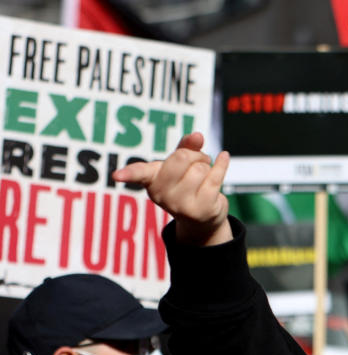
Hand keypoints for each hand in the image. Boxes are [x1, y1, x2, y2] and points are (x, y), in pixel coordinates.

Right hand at [113, 132, 231, 245]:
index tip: (117, 176)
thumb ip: (186, 147)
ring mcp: (181, 205)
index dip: (128, 174)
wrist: (202, 218)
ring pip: (200, 168)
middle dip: (195, 155)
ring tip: (204, 176)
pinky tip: (224, 157)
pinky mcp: (202, 209)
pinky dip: (222, 164)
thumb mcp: (182, 164)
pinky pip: (216, 176)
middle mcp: (162, 195)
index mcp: (152, 181)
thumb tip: (197, 135)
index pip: (139, 173)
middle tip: (197, 162)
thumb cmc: (187, 183)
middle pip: (182, 158)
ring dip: (208, 166)